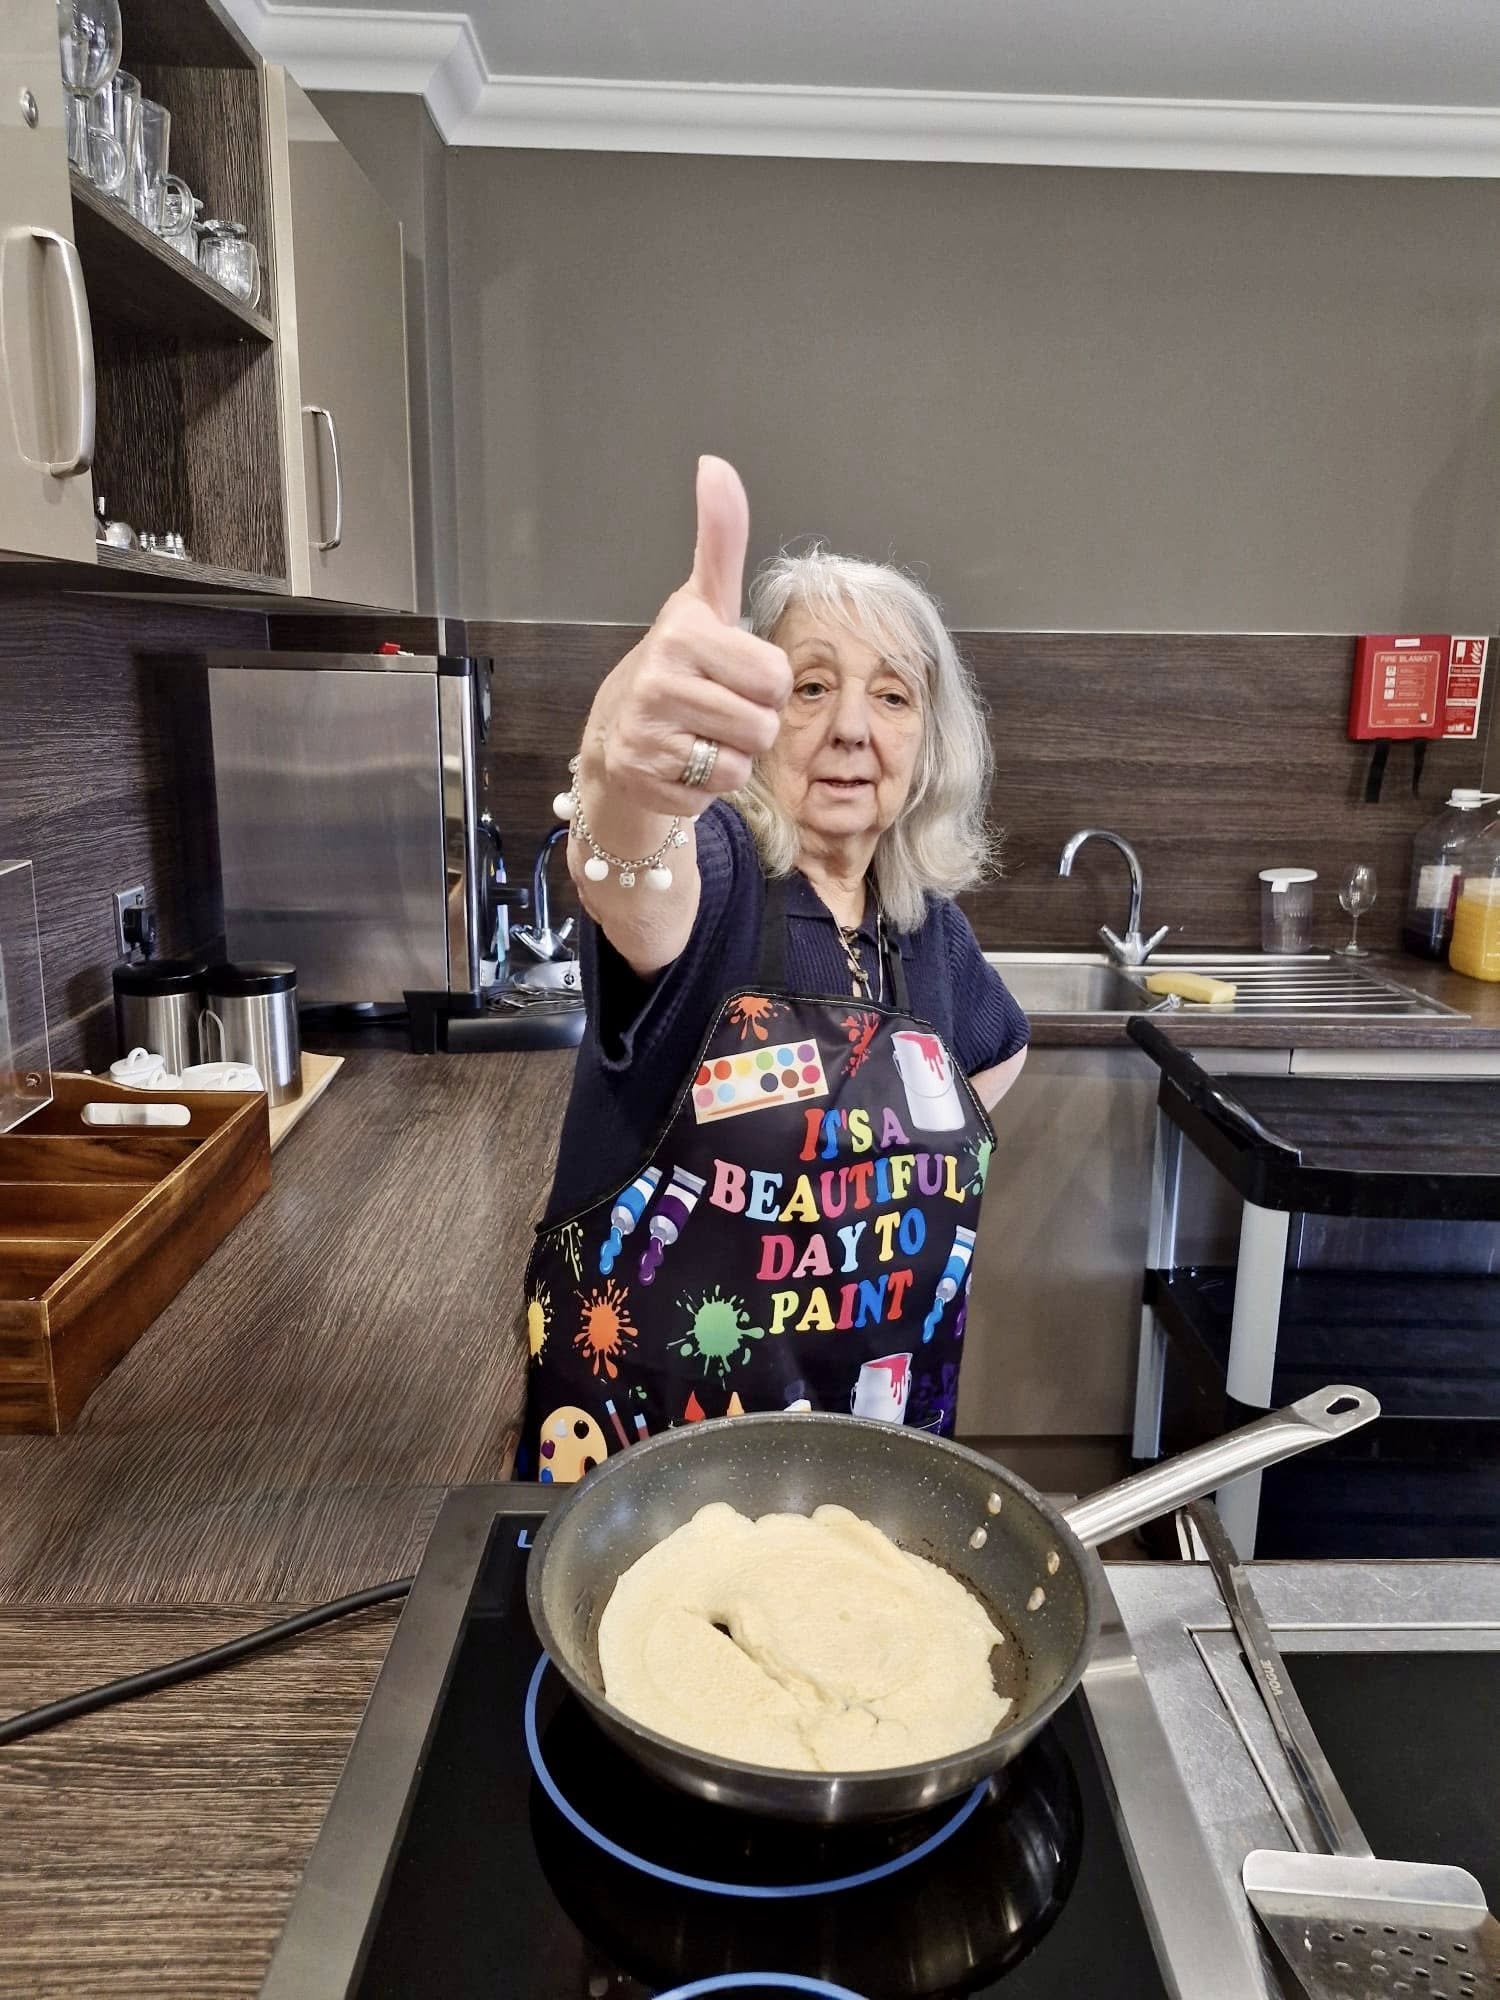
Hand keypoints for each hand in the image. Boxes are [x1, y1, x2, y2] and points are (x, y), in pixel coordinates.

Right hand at [585, 456, 792, 815]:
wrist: (618, 732)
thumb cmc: (678, 664)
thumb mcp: (703, 601)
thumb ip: (719, 538)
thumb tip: (716, 466)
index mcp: (684, 634)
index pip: (775, 676)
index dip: (764, 681)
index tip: (731, 672)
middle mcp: (659, 681)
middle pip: (764, 725)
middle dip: (750, 724)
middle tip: (716, 709)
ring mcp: (647, 734)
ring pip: (741, 765)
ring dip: (730, 758)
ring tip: (699, 736)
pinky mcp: (643, 780)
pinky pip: (712, 796)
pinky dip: (703, 787)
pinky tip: (679, 763)